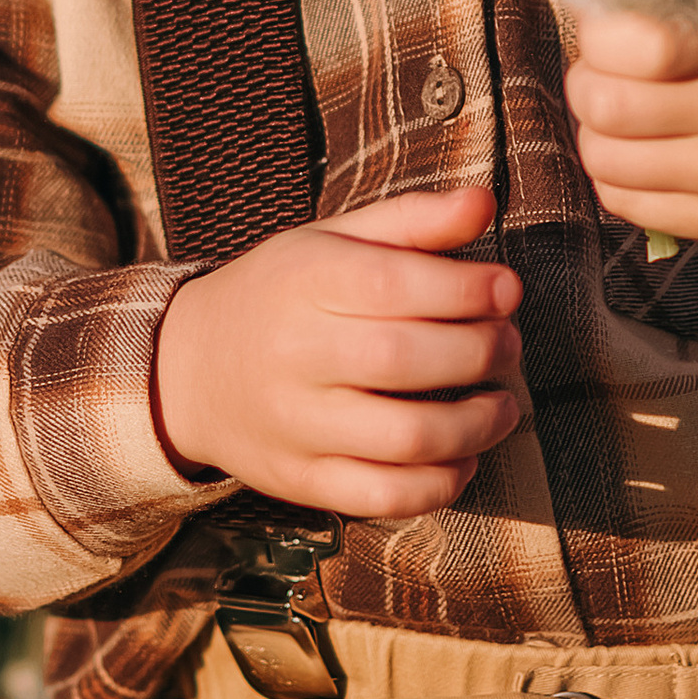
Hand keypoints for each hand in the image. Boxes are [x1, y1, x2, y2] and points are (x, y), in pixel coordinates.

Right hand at [152, 184, 524, 515]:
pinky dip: (441, 484)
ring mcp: (295, 424)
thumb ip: (412, 221)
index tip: (507, 289)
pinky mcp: (300, 480)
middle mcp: (294, 353)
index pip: (394, 283)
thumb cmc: (281, 294)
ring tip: (503, 406)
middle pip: (404, 360)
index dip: (467, 288)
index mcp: (303, 281)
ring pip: (405, 438)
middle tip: (508, 345)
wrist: (189, 369)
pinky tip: (463, 457)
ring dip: (476, 426)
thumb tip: (485, 202)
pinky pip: (384, 496)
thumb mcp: (331, 242)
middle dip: (481, 353)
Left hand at [564, 7, 697, 266]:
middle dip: (585, 82)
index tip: (605, 27)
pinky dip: (615, 174)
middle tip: (600, 72)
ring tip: (620, 115)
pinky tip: (642, 154)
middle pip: (607, 102)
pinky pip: (622, 201)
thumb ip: (688, 4)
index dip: (599, 33)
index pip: (637, 39)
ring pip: (603, 156)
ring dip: (594, 132)